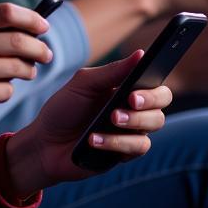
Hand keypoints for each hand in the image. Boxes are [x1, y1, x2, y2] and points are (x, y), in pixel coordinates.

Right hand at [0, 2, 53, 142]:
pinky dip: (6, 90)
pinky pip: (7, 91)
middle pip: (22, 42)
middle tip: (46, 54)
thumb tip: (19, 24)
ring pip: (20, 69)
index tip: (43, 25)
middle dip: (40, 49)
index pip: (9, 13)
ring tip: (24, 72)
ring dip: (27, 71)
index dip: (33, 18)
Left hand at [1, 51, 171, 196]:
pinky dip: (116, 142)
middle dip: (149, 101)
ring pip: (154, 123)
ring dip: (133, 121)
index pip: (154, 81)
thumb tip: (141, 54)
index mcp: (124, 87)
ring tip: (110, 119)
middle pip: (162, 101)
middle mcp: (133, 108)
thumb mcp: (82, 85)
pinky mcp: (126, 152)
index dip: (152, 83)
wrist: (46, 144)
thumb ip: (111, 71)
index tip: (137, 87)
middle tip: (130, 101)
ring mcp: (132, 130)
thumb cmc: (64, 109)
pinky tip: (94, 140)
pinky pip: (138, 147)